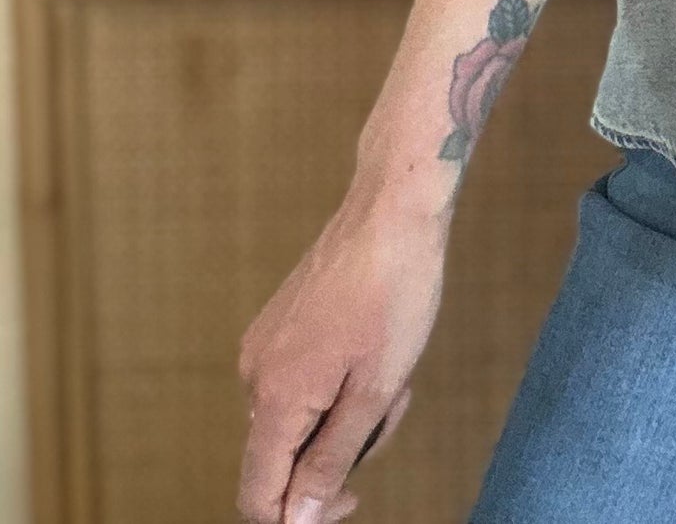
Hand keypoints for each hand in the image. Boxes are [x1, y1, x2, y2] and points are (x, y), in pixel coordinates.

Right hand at [236, 185, 449, 523]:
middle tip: (393, 405)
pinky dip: (335, 383)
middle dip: (340, 449)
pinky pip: (299, 381)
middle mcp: (254, 375)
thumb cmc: (394, 293)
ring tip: (391, 370)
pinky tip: (370, 348)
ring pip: (298, 418)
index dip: (300, 514)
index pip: (258, 494)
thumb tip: (295, 520)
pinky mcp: (277, 325)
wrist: (393, 209)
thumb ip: (331, 461)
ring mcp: (262, 345)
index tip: (353, 494)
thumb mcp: (377, 390)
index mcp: (277, 397)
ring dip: (344, 412)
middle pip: (284, 457)